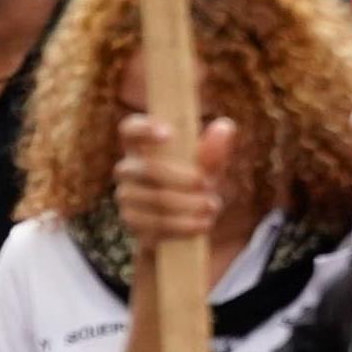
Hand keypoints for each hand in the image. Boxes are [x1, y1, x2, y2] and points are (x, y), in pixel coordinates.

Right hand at [109, 112, 238, 249]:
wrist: (188, 222)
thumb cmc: (194, 183)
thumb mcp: (208, 167)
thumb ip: (214, 150)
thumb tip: (224, 126)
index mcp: (142, 146)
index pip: (129, 129)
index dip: (144, 129)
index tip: (169, 134)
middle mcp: (127, 169)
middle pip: (146, 168)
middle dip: (181, 178)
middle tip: (207, 183)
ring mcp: (126, 197)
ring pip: (155, 199)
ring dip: (188, 203)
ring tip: (211, 206)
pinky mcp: (132, 222)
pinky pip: (156, 224)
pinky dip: (184, 225)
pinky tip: (202, 223)